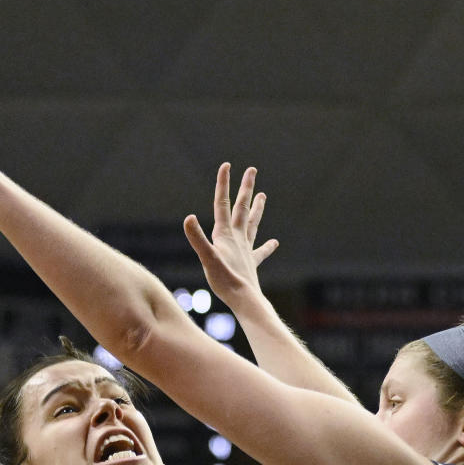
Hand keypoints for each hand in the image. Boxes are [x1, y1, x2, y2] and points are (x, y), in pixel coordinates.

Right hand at [183, 163, 277, 305]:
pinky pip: (260, 252)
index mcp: (225, 235)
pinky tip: (274, 242)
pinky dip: (267, 246)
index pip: (222, 204)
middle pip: (242, 208)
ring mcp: (246, 250)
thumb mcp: (207, 258)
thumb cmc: (225, 281)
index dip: (223, 184)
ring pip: (252, 224)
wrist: (245, 299)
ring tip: (263, 195)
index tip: (226, 165)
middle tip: (252, 170)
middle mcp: (237, 238)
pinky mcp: (251, 263)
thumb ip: (198, 238)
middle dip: (245, 188)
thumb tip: (189, 218)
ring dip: (256, 208)